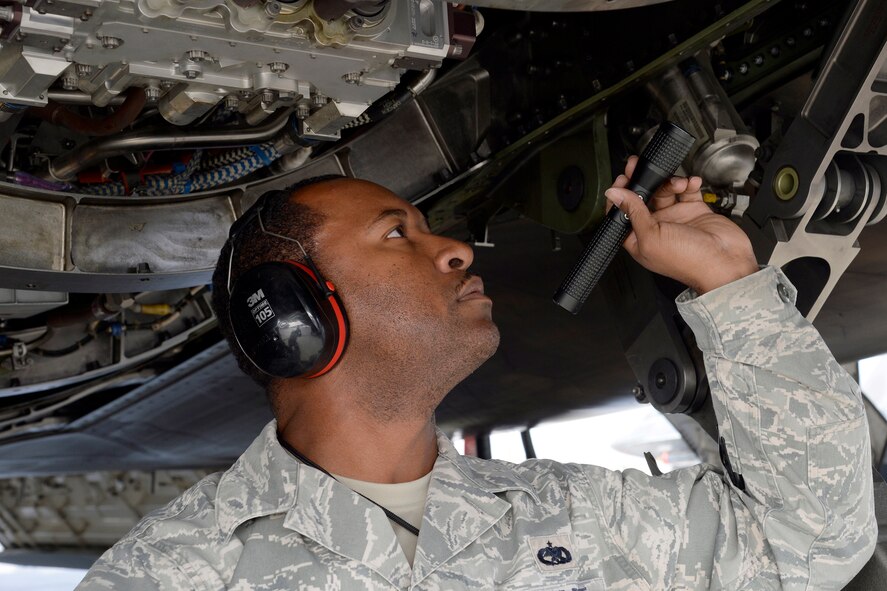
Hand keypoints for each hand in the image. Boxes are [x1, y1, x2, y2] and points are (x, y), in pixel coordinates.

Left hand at [605, 156, 757, 294]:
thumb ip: (633, 212)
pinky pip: (687, 191)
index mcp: (640, 238)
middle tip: (641, 167)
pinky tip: (691, 183)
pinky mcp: (694, 211)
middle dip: (643, 181)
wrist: (725, 263)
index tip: (623, 179)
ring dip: (670, 182)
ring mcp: (675, 218)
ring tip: (678, 184)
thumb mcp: (651, 236)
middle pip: (643, 198)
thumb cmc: (688, 261)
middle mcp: (656, 227)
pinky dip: (689, 184)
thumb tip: (614, 194)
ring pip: (665, 191)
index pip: (622, 213)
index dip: (620, 195)